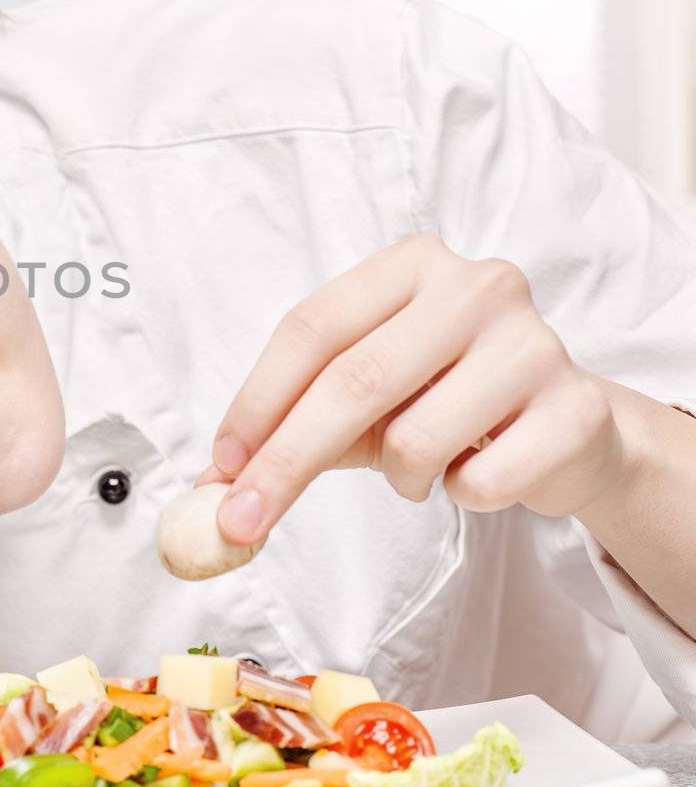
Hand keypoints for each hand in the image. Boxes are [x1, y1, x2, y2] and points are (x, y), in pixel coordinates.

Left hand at [199, 233, 633, 545]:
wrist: (570, 428)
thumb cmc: (448, 401)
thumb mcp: (367, 399)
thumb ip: (289, 428)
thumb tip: (210, 485)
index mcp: (411, 265)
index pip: (311, 329)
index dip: (258, 400)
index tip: (222, 463)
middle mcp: (476, 286)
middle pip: (352, 382)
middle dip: (285, 462)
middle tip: (242, 521)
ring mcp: (535, 343)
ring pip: (415, 439)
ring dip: (399, 479)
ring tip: (422, 468)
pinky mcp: (576, 410)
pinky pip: (481, 481)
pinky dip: (461, 495)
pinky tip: (479, 471)